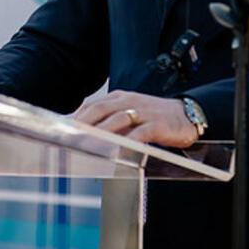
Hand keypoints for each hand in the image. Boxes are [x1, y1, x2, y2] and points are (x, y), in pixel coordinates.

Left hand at [73, 90, 198, 147]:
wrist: (186, 114)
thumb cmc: (152, 116)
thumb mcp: (129, 111)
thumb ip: (109, 119)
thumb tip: (83, 132)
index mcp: (119, 97)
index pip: (92, 105)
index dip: (76, 117)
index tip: (62, 130)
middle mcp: (129, 101)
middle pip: (100, 110)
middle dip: (83, 124)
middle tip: (69, 138)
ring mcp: (143, 112)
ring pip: (117, 120)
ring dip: (100, 134)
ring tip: (86, 146)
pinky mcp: (157, 124)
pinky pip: (140, 133)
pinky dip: (127, 141)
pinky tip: (117, 151)